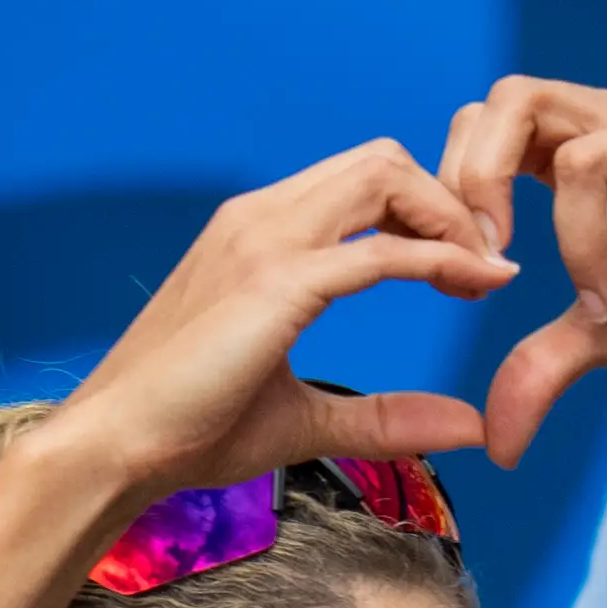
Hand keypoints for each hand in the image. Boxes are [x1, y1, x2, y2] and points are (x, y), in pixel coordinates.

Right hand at [40, 142, 516, 502]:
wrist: (116, 446)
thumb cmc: (191, 431)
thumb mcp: (307, 419)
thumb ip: (388, 418)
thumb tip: (469, 427)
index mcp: (260, 234)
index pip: (363, 181)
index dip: (429, 212)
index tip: (470, 269)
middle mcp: (261, 218)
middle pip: (383, 161)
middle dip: (451, 201)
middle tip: (489, 263)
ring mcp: (266, 241)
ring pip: (385, 178)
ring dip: (450, 217)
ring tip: (486, 273)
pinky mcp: (276, 282)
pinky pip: (378, 251)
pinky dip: (439, 259)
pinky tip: (475, 285)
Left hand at [438, 80, 606, 466]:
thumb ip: (548, 364)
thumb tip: (497, 442)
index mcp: (591, 141)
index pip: (494, 116)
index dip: (463, 180)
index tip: (476, 270)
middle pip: (518, 101)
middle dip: (485, 183)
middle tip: (497, 263)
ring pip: (583, 164)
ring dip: (584, 254)